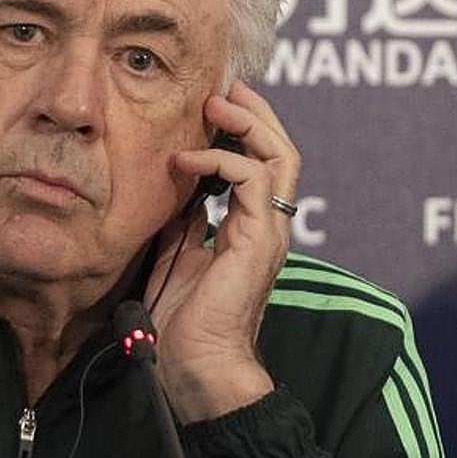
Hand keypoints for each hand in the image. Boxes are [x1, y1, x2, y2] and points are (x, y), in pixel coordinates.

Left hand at [144, 79, 300, 422]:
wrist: (196, 368)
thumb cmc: (184, 322)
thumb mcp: (176, 255)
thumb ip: (182, 222)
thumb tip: (175, 191)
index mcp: (249, 229)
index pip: (261, 164)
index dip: (243, 130)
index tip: (212, 105)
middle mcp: (268, 226)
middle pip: (281, 151)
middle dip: (255, 113)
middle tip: (223, 89)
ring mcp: (268, 233)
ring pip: (280, 156)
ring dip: (247, 123)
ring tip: (214, 105)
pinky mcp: (258, 240)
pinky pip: (252, 180)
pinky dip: (220, 160)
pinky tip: (187, 161)